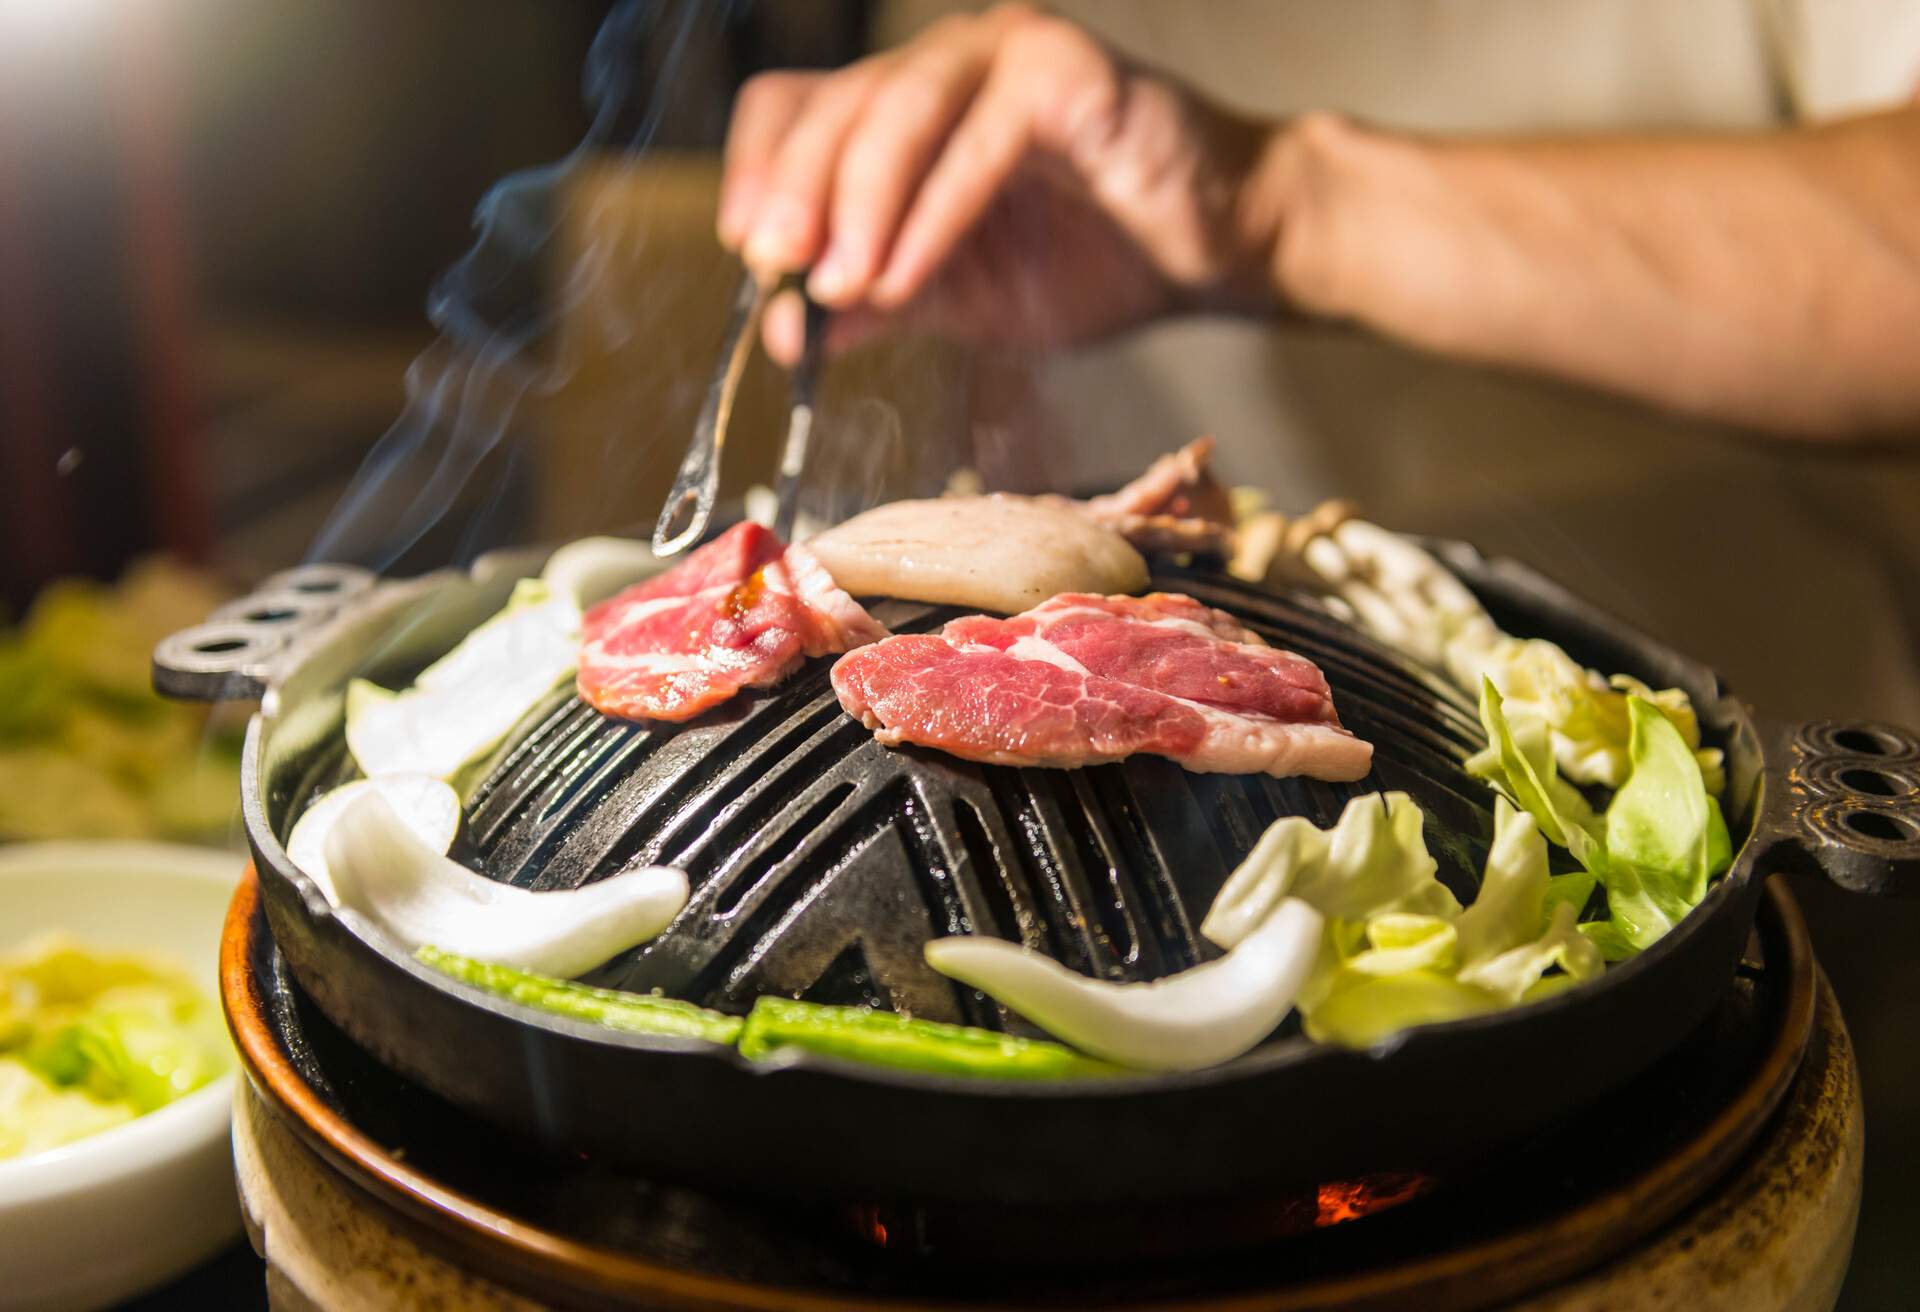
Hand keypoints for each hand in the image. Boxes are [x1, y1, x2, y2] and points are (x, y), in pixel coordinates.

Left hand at [717, 4, 1282, 363]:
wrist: (1218, 250)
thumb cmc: (1097, 258)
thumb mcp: (961, 297)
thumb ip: (877, 302)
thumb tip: (789, 334)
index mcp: (911, 106)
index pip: (799, 107)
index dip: (759, 170)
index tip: (749, 252)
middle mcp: (949, 63)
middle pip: (835, 104)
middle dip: (793, 191)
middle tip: (776, 268)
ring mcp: (1006, 55)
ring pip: (897, 110)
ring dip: (857, 204)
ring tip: (837, 282)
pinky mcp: (1064, 74)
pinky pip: (978, 143)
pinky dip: (932, 215)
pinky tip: (905, 276)